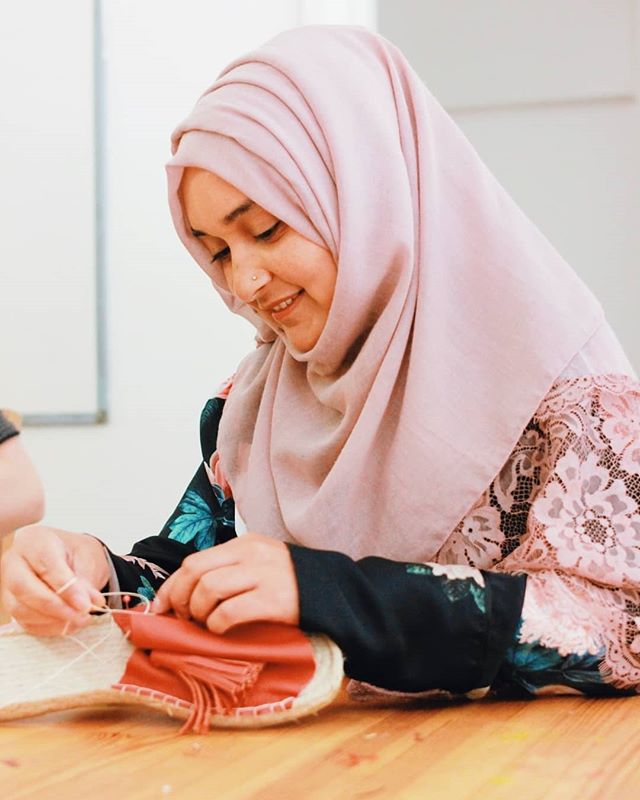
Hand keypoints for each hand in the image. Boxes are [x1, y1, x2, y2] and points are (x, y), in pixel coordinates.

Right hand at [1, 524, 108, 635]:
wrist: (70, 557)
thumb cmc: (76, 553)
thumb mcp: (88, 559)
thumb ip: (84, 582)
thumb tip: (85, 605)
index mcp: (34, 540)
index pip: (45, 565)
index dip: (66, 588)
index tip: (85, 604)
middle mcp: (15, 561)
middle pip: (24, 588)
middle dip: (55, 606)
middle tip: (81, 614)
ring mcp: (8, 584)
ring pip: (21, 609)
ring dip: (53, 620)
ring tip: (80, 618)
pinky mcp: (13, 604)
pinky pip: (25, 622)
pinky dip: (49, 627)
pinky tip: (68, 623)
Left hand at [151, 533, 298, 633]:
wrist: (333, 591)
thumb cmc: (290, 583)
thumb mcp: (258, 564)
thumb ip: (227, 571)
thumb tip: (183, 594)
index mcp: (244, 544)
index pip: (193, 561)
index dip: (170, 587)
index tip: (159, 608)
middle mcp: (251, 554)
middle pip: (195, 572)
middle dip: (180, 599)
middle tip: (185, 619)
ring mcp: (263, 575)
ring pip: (208, 589)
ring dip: (199, 613)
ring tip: (207, 624)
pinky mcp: (274, 599)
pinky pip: (230, 612)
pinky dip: (218, 625)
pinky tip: (223, 630)